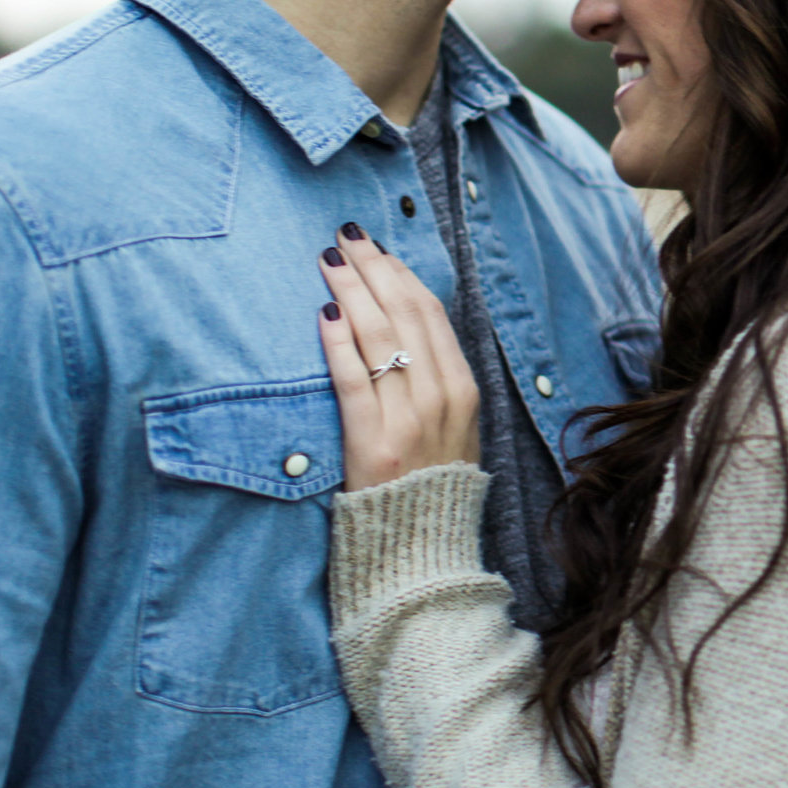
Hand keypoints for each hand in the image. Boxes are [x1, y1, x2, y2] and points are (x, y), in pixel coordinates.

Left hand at [316, 226, 478, 487]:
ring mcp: (408, 421)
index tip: (375, 247)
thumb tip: (401, 323)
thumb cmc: (429, 486)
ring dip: (352, 291)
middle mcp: (440, 399)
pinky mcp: (372, 444)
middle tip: (345, 237)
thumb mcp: (452, 428)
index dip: (400, 273)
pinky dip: (338, 343)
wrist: (420, 549)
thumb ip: (435, 379)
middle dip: (373, 269)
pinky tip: (325, 314)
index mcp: (463, 390)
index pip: (430, 314)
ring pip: (379, 338)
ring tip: (329, 261)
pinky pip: (353, 382)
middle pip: (404, 315)